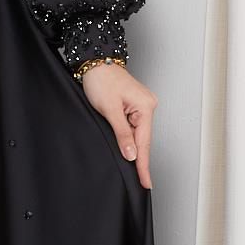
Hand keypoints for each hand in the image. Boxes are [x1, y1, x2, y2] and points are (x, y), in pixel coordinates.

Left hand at [80, 62, 156, 188]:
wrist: (95, 63)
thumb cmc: (101, 80)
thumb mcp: (110, 110)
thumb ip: (122, 134)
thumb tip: (131, 154)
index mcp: (146, 106)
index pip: (144, 143)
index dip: (143, 165)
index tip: (146, 182)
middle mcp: (148, 105)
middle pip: (144, 140)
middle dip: (139, 159)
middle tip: (141, 181)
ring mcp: (143, 105)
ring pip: (138, 134)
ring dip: (133, 149)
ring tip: (135, 169)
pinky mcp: (135, 105)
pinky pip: (134, 127)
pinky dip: (130, 139)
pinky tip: (128, 150)